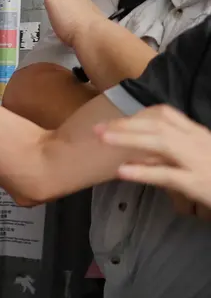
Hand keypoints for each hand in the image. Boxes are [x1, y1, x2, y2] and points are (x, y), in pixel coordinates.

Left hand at [96, 105, 210, 218]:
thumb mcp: (201, 160)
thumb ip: (175, 156)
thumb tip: (140, 158)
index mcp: (200, 136)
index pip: (169, 115)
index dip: (141, 114)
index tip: (118, 118)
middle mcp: (200, 143)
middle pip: (158, 126)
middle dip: (126, 125)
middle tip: (96, 128)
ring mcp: (199, 161)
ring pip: (161, 142)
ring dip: (129, 138)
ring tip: (102, 139)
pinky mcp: (198, 182)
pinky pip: (167, 175)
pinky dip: (143, 172)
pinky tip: (122, 171)